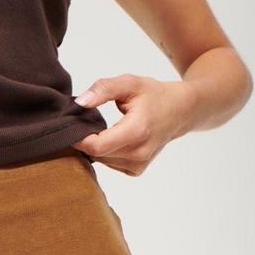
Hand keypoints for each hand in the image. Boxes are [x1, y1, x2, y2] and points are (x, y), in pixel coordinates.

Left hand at [71, 74, 195, 175]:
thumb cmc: (154, 95)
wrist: (180, 111)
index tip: (74, 127)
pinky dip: (107, 154)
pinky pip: (110, 164)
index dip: (80, 138)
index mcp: (137, 131)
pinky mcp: (136, 170)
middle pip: (97, 154)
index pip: (96, 146)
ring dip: (98, 147)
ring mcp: (138, 165)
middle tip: (89, 123)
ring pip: (101, 161)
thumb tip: (79, 103)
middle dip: (87, 140)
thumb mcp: (130, 83)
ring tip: (107, 130)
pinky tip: (116, 140)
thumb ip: (103, 89)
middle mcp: (138, 153)